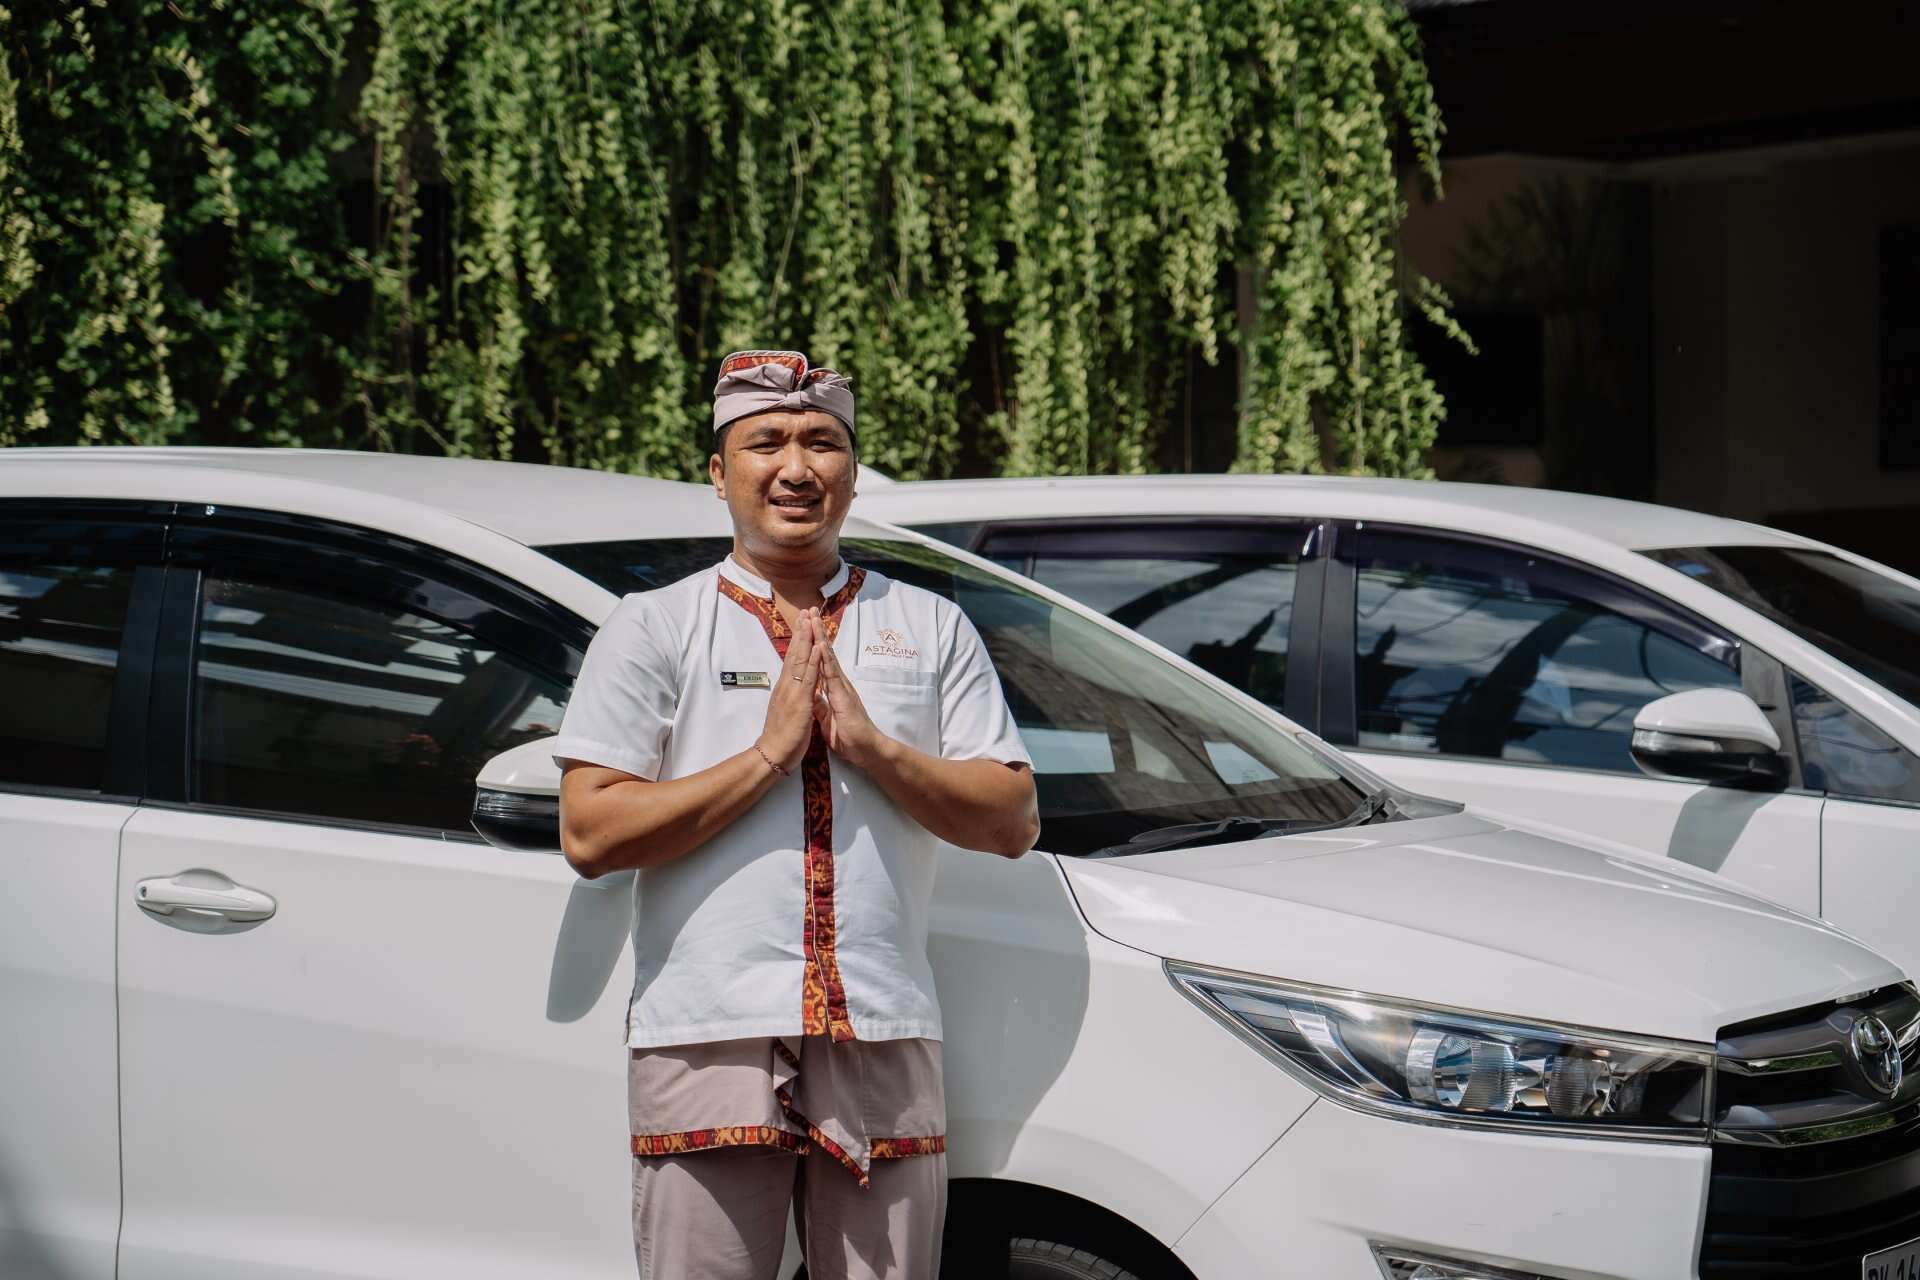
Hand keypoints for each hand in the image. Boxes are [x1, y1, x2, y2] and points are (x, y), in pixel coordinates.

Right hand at [756, 607, 821, 773]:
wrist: (773, 754)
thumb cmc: (781, 737)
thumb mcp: (788, 712)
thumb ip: (791, 698)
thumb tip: (794, 689)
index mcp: (786, 688)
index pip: (793, 659)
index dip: (799, 641)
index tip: (802, 623)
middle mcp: (787, 685)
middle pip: (795, 653)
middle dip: (801, 632)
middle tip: (805, 611)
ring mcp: (793, 691)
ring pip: (801, 660)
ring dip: (807, 639)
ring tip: (810, 620)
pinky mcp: (800, 701)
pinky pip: (808, 678)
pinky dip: (813, 661)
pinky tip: (817, 647)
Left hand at [811, 614, 887, 768]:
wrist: (865, 749)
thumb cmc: (849, 736)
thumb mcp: (827, 719)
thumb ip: (821, 706)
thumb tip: (814, 697)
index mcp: (831, 688)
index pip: (818, 661)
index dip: (811, 644)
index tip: (804, 627)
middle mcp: (837, 683)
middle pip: (823, 653)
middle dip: (815, 632)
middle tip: (809, 611)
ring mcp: (841, 686)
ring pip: (827, 657)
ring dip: (820, 637)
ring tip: (813, 619)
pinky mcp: (843, 695)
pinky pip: (832, 674)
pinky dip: (826, 658)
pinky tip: (821, 644)